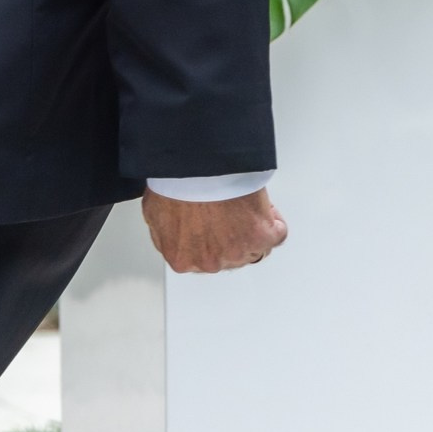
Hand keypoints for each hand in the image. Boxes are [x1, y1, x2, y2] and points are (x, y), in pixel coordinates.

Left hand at [143, 188, 286, 274]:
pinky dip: (274, 221)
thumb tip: (172, 230)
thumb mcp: (155, 211)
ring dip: (251, 227)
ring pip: (253, 247)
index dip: (209, 236)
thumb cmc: (176, 184)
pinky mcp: (262, 239)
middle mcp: (210, 262)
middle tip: (228, 210)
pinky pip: (277, 234)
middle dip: (230, 234)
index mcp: (182, 258)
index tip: (212, 223)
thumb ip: (165, 232)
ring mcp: (237, 253)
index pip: (201, 257)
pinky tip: (264, 207)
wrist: (198, 170)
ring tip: (244, 203)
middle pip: (228, 254)